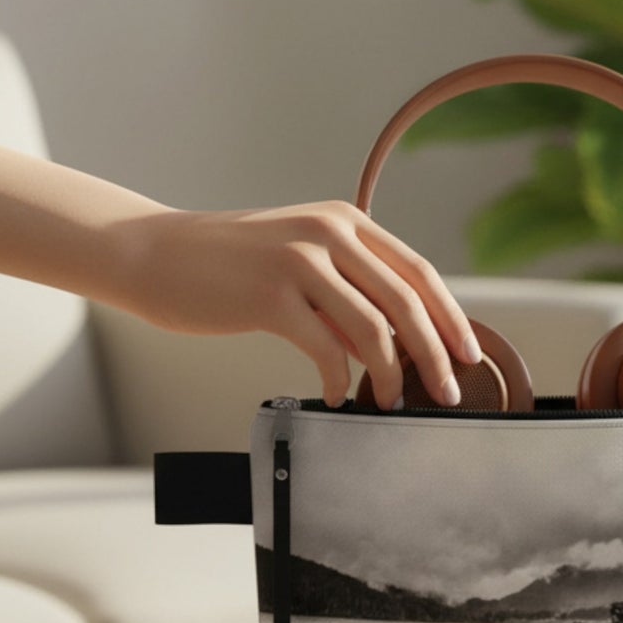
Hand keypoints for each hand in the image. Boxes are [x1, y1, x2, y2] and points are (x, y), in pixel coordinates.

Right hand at [123, 202, 479, 409]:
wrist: (154, 255)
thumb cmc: (231, 268)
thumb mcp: (302, 261)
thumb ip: (350, 292)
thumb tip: (399, 344)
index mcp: (345, 221)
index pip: (419, 271)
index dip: (451, 317)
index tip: (468, 355)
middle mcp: (329, 231)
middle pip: (408, 301)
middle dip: (436, 353)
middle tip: (447, 392)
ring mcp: (300, 260)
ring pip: (374, 327)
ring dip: (390, 374)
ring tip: (390, 402)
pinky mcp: (270, 295)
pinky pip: (326, 349)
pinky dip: (339, 380)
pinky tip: (337, 397)